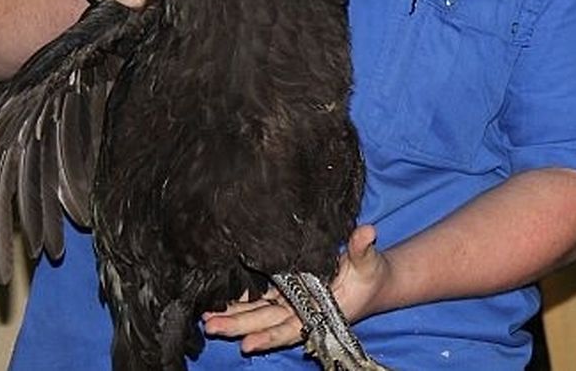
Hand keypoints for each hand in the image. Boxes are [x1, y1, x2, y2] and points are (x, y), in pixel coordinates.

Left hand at [202, 225, 388, 354]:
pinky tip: (218, 300)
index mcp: (320, 311)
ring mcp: (290, 302)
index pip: (290, 328)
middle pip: (265, 322)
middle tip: (211, 326)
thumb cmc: (370, 274)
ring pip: (257, 312)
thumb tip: (367, 231)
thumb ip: (362, 248)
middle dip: (238, 326)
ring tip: (206, 317)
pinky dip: (239, 301)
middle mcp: (300, 311)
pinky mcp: (284, 291)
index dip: (269, 337)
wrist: (370, 280)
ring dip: (232, 316)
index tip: (247, 343)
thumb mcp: (368, 262)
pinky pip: (259, 298)